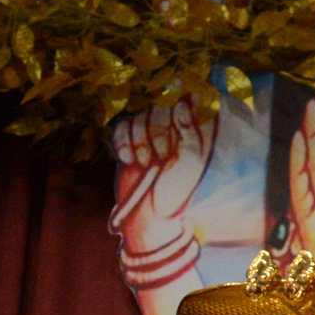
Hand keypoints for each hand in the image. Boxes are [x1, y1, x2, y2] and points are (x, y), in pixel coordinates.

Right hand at [109, 95, 221, 259]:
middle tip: (161, 157)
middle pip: (160, 106)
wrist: (150, 215)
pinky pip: (121, 127)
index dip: (179, 109)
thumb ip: (190, 131)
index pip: (186, 99)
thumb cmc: (176, 191)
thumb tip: (181, 103)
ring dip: (140, 140)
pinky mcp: (127, 139)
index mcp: (192, 127)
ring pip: (139, 117)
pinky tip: (128, 160)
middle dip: (157, 131)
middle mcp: (171, 125)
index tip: (178, 125)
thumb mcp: (191, 162)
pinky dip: (122, 142)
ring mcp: (147, 131)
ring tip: (145, 164)